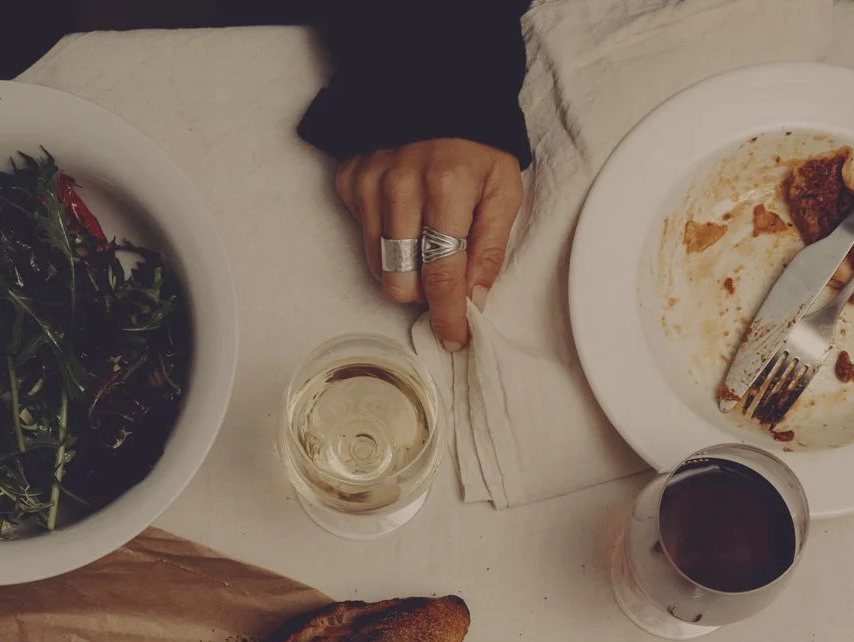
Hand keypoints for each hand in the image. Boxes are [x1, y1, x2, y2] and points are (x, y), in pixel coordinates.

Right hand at [335, 138, 523, 351]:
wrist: (436, 90)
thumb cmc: (477, 144)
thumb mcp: (504, 189)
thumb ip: (491, 247)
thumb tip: (474, 299)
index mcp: (447, 187)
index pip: (442, 273)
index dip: (448, 315)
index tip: (455, 339)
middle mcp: (400, 186)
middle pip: (399, 281)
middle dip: (423, 294)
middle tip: (444, 277)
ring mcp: (368, 183)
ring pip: (378, 266)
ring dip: (404, 269)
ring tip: (426, 240)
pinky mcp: (349, 181)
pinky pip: (364, 237)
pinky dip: (386, 238)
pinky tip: (404, 212)